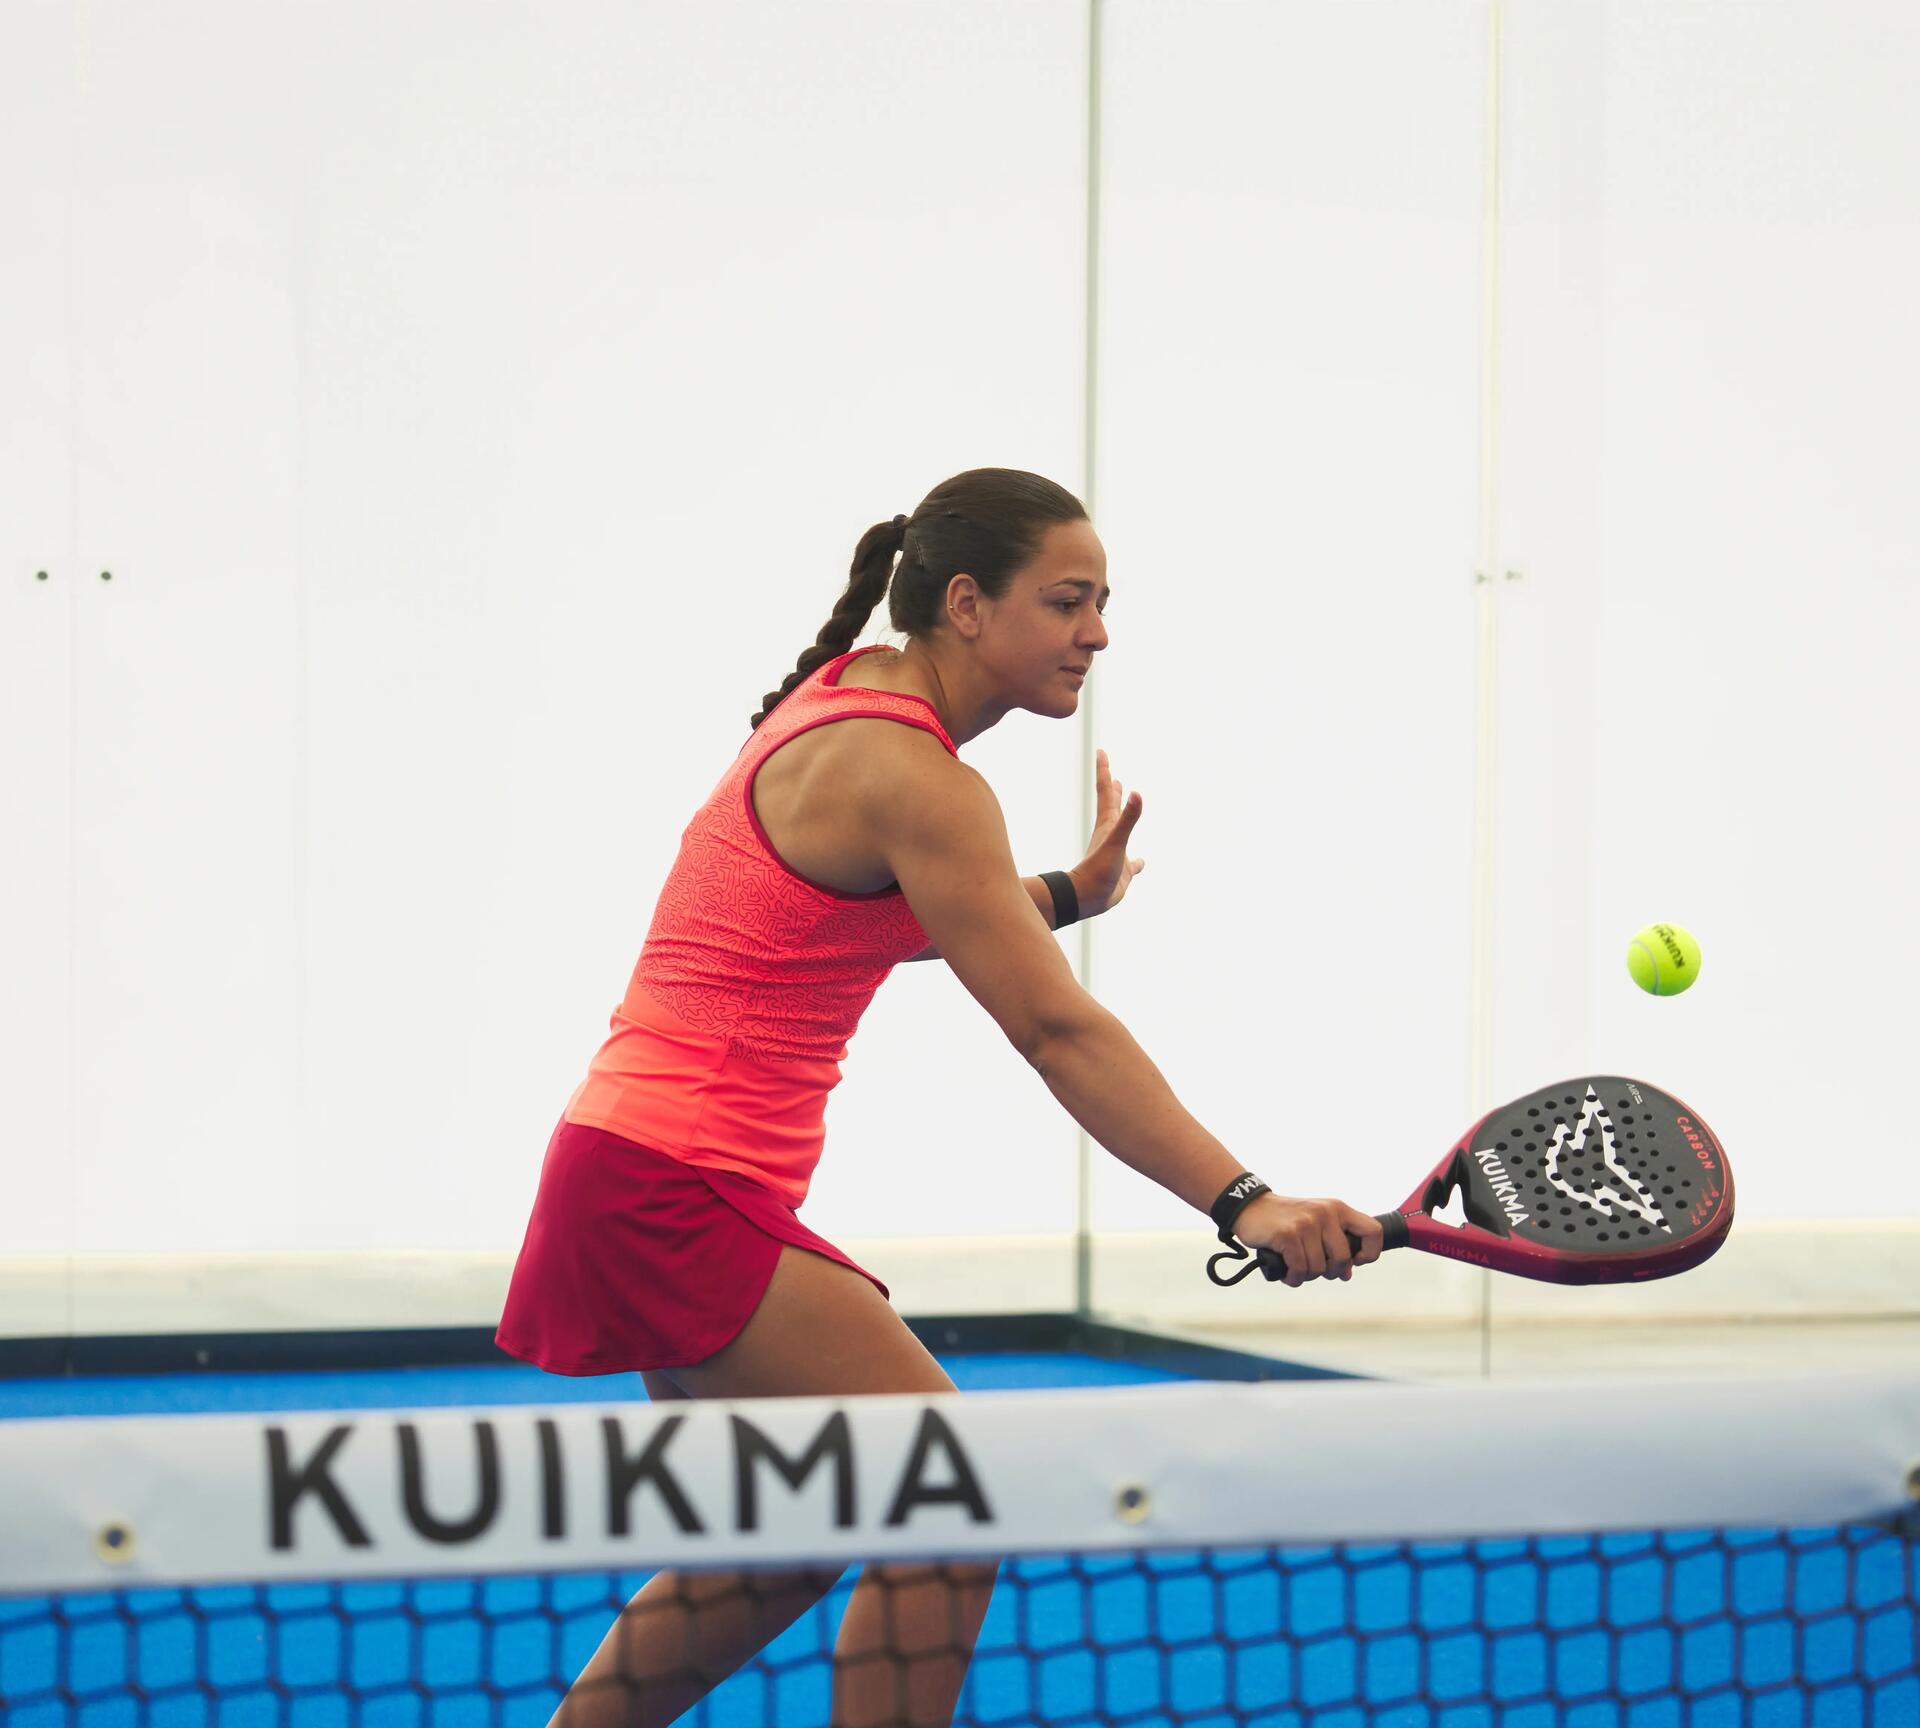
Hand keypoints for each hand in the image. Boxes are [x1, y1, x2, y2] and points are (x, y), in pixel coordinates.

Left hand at [1069, 749, 1145, 917]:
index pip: (1106, 791)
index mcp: (1108, 824)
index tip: (1100, 751)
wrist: (1086, 899)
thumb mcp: (1117, 841)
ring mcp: (1116, 852)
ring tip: (1126, 800)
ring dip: (1124, 813)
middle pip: (1111, 805)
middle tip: (1112, 773)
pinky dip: (1138, 860)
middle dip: (1112, 787)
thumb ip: (1128, 818)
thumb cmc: (1098, 870)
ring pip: (1121, 828)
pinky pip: (1133, 863)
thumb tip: (1137, 793)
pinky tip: (1141, 861)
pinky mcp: (1122, 871)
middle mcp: (1110, 835)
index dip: (1104, 770)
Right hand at [1232, 1193, 1384, 1287]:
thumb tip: (1347, 1273)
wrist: (1250, 1207)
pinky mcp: (1288, 1234)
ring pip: (1319, 1268)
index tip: (1355, 1262)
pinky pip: (1299, 1269)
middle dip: (1329, 1272)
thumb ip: (1334, 1244)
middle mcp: (1326, 1213)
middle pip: (1342, 1259)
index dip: (1370, 1253)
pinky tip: (1287, 1272)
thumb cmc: (1287, 1219)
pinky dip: (1293, 1278)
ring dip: (1306, 1275)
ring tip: (1295, 1266)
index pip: (1374, 1231)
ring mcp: (1307, 1223)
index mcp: (1338, 1209)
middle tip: (1314, 1268)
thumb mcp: (1316, 1223)